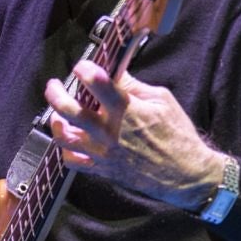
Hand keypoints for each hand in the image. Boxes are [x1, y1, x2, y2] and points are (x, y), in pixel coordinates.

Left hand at [44, 61, 225, 207]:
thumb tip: (114, 72)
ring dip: (55, 121)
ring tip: (58, 115)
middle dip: (55, 93)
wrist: (186, 174)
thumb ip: (133, 86)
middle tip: (54, 85)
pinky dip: (66, 150)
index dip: (84, 69)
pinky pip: (72, 161)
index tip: (82, 66)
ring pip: (63, 136)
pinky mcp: (103, 169)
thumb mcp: (162, 100)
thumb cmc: (178, 135)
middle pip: (68, 109)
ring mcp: (103, 152)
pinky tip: (71, 140)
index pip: (96, 82)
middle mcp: (110, 131)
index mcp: (126, 109)